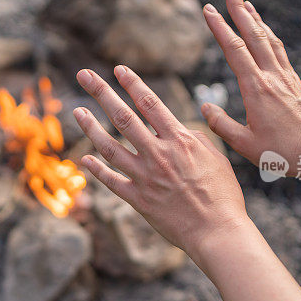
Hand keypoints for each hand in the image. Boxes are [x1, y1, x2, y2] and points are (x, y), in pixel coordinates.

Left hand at [73, 65, 247, 258]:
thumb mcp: (216, 157)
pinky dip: (96, 169)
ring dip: (90, 127)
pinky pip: (111, 181)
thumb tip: (177, 129)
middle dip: (101, 92)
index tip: (117, 69)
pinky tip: (85, 158)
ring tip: (77, 111)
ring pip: (110, 147)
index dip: (132, 83)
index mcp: (179, 141)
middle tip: (84, 75)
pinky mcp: (138, 200)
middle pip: (123, 117)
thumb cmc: (223, 195)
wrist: (217, 232)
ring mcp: (145, 177)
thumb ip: (194, 138)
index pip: (150, 103)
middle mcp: (158, 154)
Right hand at [200, 0, 300, 176]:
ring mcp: (286, 78)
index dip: (219, 27)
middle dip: (239, 10)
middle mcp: (273, 77)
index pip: (234, 50)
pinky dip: (269, 36)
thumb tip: (205, 107)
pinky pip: (279, 52)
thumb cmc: (282, 153)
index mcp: (256, 89)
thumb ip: (221, 124)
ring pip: (269, 40)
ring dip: (256, 20)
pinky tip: (265, 34)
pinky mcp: (295, 84)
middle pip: (253, 35)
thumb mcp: (243, 144)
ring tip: (246, 3)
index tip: (208, 9)